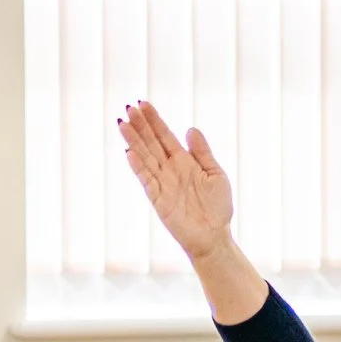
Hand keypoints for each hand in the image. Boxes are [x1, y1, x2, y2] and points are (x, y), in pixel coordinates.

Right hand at [117, 100, 235, 261]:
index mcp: (185, 161)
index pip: (165, 136)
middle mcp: (170, 169)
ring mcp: (162, 183)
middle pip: (151, 143)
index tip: (143, 104)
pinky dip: (138, 166)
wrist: (214, 237)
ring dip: (134, 141)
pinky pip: (146, 179)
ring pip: (145, 157)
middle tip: (128, 107)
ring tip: (122, 124)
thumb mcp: (216, 174)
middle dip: (140, 125)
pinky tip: (129, 152)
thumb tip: (190, 129)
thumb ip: (203, 152)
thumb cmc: (218, 207)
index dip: (154, 120)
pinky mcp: (157, 199)